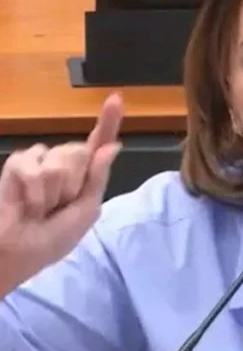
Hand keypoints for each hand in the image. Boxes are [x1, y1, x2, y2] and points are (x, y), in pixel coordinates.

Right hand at [0, 94, 123, 281]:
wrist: (20, 251)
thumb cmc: (53, 237)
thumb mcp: (85, 210)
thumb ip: (98, 177)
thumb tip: (114, 145)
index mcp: (85, 173)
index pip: (98, 143)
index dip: (108, 121)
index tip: (116, 98)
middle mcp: (63, 161)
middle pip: (80, 153)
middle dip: (72, 185)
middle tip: (58, 206)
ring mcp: (39, 159)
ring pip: (58, 160)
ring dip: (52, 192)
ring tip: (41, 208)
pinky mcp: (17, 163)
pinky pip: (32, 165)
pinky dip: (33, 191)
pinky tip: (26, 203)